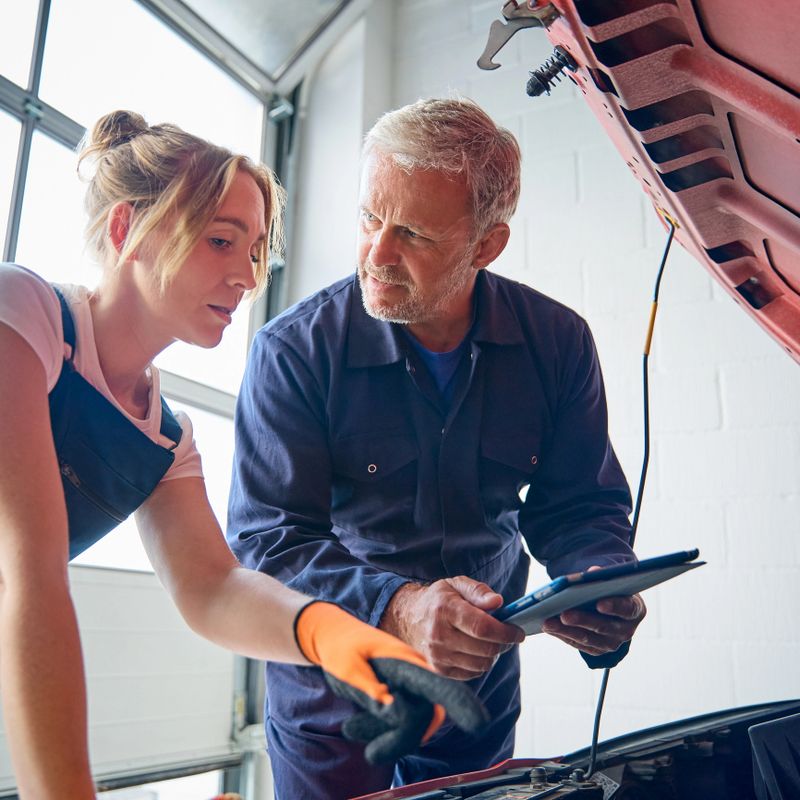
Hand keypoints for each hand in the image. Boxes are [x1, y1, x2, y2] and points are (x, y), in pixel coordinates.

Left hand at [294, 601, 488, 763]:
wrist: (334, 637)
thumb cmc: (341, 646)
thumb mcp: (347, 667)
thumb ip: (370, 689)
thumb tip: (396, 711)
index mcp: (407, 663)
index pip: (440, 685)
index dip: (461, 703)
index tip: (478, 724)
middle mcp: (415, 677)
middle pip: (424, 718)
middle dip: (400, 738)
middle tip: (367, 748)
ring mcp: (410, 689)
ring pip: (411, 727)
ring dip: (384, 737)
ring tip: (352, 728)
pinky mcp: (402, 699)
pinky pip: (399, 726)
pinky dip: (379, 733)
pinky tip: (355, 726)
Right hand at [380, 577, 524, 679]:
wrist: (409, 618)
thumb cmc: (439, 600)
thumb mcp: (456, 585)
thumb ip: (479, 591)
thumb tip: (498, 602)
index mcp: (444, 610)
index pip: (482, 627)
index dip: (505, 631)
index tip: (518, 631)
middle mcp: (439, 635)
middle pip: (485, 649)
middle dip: (503, 643)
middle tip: (507, 635)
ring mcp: (437, 656)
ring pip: (481, 664)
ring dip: (492, 654)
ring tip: (489, 641)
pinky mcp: (439, 670)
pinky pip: (472, 673)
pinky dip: (480, 663)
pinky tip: (475, 650)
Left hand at [541, 567, 646, 655]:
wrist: (612, 606)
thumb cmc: (610, 589)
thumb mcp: (611, 580)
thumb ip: (603, 576)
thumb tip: (591, 572)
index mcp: (635, 609)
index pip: (627, 608)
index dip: (614, 606)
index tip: (599, 604)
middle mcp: (626, 630)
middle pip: (603, 627)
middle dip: (582, 620)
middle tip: (564, 614)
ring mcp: (612, 643)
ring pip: (588, 639)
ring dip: (566, 631)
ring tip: (548, 623)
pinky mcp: (597, 650)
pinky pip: (578, 644)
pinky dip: (563, 635)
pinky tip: (549, 627)